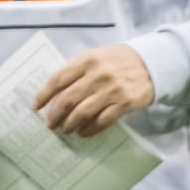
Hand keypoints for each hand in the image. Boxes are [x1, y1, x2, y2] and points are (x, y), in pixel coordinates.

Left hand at [32, 44, 154, 136]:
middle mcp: (99, 74)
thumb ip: (78, 70)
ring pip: (82, 113)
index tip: (36, 107)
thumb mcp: (98, 56)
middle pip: (67, 100)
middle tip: (50, 124)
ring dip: (69, 125)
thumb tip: (54, 93)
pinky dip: (89, 130)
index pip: (58, 79)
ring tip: (66, 129)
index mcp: (89, 59)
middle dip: (54, 116)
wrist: (153, 63)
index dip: (44, 95)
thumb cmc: (120, 60)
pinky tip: (83, 132)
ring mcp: (113, 89)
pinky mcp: (125, 102)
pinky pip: (101, 121)